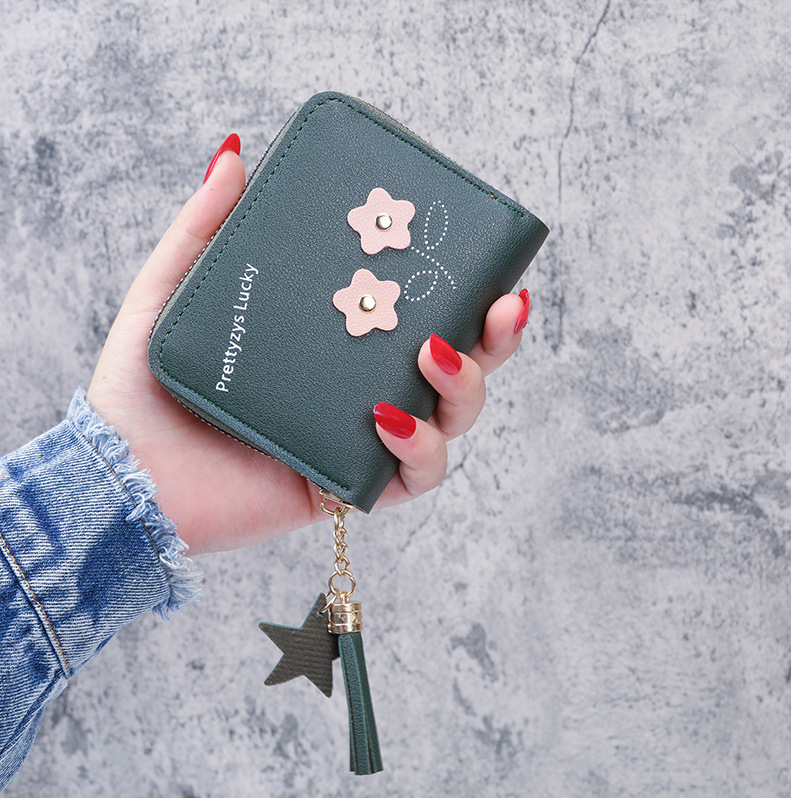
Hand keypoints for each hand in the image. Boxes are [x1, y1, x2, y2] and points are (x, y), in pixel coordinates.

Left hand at [87, 136, 530, 553]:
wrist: (122, 473)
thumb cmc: (148, 385)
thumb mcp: (174, 290)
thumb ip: (204, 225)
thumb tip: (235, 151)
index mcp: (337, 342)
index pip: (417, 313)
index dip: (462, 288)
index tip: (478, 251)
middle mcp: (360, 390)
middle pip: (457, 367)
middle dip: (496, 338)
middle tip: (503, 303)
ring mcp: (360, 440)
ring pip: (452, 421)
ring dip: (465, 386)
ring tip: (433, 352)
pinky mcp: (348, 487)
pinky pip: (412, 477)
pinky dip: (419, 448)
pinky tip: (390, 417)